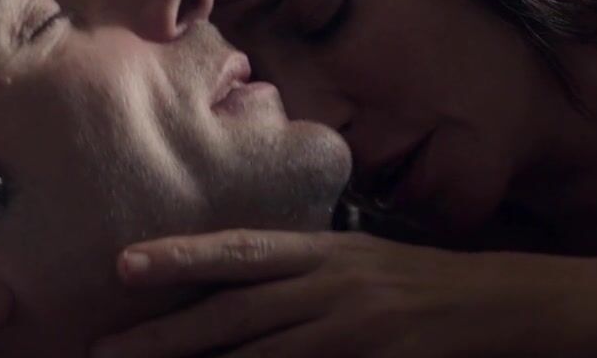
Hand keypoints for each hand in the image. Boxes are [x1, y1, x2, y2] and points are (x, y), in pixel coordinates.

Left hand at [90, 230, 591, 357]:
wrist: (492, 303)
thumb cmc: (413, 280)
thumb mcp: (353, 257)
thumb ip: (296, 266)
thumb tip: (229, 280)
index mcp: (321, 249)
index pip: (240, 251)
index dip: (181, 256)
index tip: (124, 266)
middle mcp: (329, 285)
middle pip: (235, 312)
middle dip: (166, 335)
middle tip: (104, 349)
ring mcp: (350, 329)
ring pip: (259, 357)